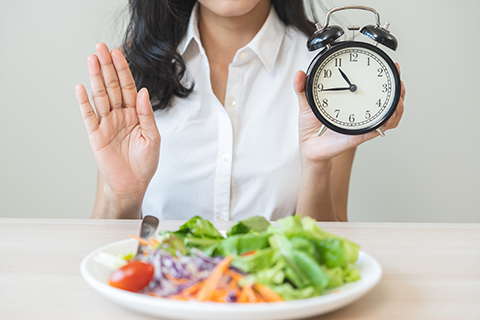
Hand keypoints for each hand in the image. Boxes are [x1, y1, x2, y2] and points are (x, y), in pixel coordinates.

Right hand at [76, 43, 160, 199]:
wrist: (133, 184)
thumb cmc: (145, 162)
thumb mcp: (152, 137)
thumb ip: (146, 115)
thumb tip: (142, 92)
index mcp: (135, 114)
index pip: (128, 87)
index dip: (123, 70)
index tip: (118, 53)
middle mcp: (120, 115)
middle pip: (112, 86)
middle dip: (108, 66)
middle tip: (101, 47)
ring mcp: (106, 123)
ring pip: (100, 96)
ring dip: (96, 78)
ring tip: (92, 59)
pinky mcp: (95, 134)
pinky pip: (89, 115)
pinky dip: (84, 102)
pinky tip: (81, 87)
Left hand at [293, 63, 405, 165]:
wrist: (309, 146)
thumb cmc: (311, 125)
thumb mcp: (306, 102)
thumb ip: (302, 87)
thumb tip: (299, 74)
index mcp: (351, 99)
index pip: (372, 85)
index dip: (386, 75)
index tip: (394, 65)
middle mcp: (360, 109)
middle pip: (388, 98)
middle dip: (399, 90)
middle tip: (399, 81)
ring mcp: (362, 122)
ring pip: (389, 114)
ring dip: (398, 106)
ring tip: (399, 100)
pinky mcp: (360, 134)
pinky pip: (378, 129)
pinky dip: (387, 123)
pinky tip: (389, 117)